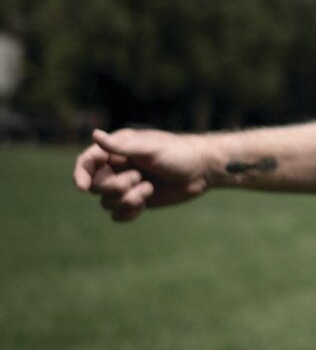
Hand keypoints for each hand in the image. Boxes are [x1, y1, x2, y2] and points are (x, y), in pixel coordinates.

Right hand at [72, 128, 211, 221]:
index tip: (83, 187)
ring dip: (128, 199)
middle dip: (116, 186)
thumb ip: (121, 146)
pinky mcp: (136, 200)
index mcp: (118, 150)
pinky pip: (118, 214)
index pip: (87, 162)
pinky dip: (129, 213)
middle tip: (139, 178)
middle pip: (96, 186)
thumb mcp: (150, 148)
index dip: (80, 174)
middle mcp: (118, 168)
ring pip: (107, 202)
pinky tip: (145, 205)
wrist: (202, 171)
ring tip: (149, 189)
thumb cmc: (178, 153)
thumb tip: (94, 134)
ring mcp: (126, 185)